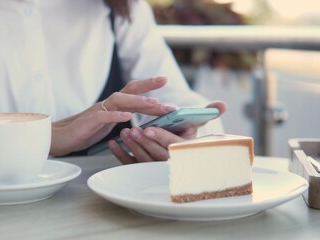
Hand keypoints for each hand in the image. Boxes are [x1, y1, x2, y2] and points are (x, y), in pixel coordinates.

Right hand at [50, 76, 175, 155]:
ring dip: (137, 101)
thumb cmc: (85, 131)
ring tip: (153, 103)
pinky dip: (115, 116)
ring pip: (118, 100)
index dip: (149, 87)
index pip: (133, 92)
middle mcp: (107, 105)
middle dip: (147, 85)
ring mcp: (97, 112)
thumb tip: (142, 121)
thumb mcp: (109, 125)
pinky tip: (127, 117)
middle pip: (128, 90)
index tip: (165, 82)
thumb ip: (123, 119)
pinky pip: (103, 116)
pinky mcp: (88, 122)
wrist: (60, 137)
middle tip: (164, 80)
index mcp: (113, 106)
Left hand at [108, 101, 226, 163]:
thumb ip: (209, 113)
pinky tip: (112, 144)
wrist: (179, 156)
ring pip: (143, 159)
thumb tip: (223, 104)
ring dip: (133, 146)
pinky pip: (131, 165)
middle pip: (156, 153)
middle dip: (144, 140)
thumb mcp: (197, 125)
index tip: (148, 128)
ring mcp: (155, 168)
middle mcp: (170, 162)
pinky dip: (121, 155)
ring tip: (124, 132)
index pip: (172, 146)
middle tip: (133, 129)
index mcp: (183, 151)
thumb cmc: (185, 136)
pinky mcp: (142, 171)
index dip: (160, 137)